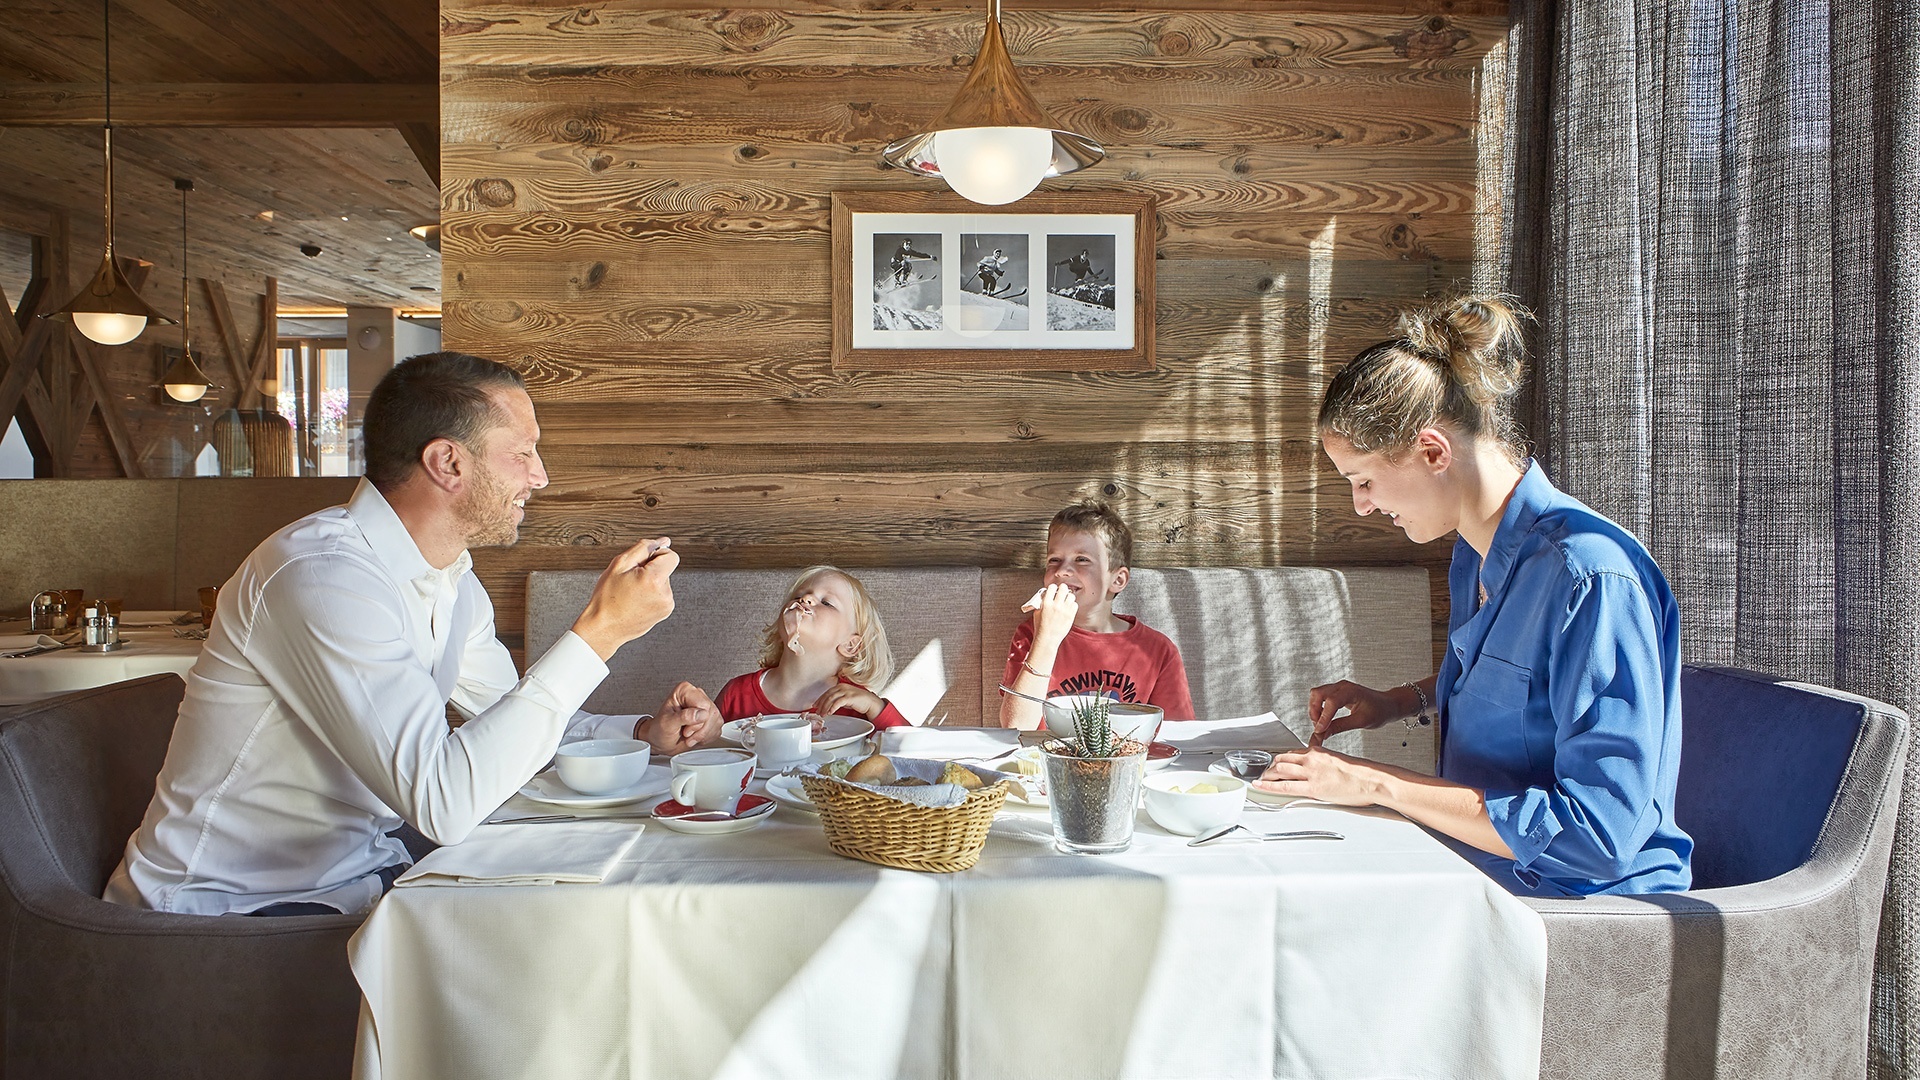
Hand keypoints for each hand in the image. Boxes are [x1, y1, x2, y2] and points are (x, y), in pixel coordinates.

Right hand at [572, 538, 676, 660]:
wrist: (603, 628)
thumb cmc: (607, 598)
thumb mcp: (619, 564)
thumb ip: (643, 548)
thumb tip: (663, 541)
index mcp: (654, 580)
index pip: (671, 555)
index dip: (655, 555)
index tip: (641, 563)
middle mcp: (665, 594)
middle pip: (665, 568)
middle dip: (650, 569)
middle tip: (630, 580)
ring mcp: (666, 605)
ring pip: (663, 581)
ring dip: (650, 582)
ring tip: (631, 592)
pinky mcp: (664, 612)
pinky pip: (662, 593)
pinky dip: (651, 593)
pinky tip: (636, 600)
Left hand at [637, 681, 719, 753]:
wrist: (661, 741)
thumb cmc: (660, 730)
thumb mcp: (667, 723)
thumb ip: (683, 717)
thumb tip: (700, 714)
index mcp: (685, 691)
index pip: (704, 705)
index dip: (696, 721)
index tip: (685, 728)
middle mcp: (697, 696)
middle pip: (712, 713)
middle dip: (700, 730)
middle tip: (686, 733)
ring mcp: (705, 707)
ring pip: (716, 722)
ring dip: (703, 735)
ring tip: (689, 736)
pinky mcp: (711, 718)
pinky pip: (717, 729)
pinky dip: (706, 738)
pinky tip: (695, 736)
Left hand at [811, 683, 882, 721]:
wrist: (870, 702)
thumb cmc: (858, 701)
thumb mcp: (845, 699)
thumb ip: (837, 700)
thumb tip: (827, 705)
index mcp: (840, 686)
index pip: (827, 692)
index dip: (820, 699)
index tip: (815, 705)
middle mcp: (842, 687)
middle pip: (827, 695)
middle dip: (821, 704)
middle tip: (817, 711)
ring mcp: (846, 691)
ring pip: (831, 699)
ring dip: (825, 707)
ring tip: (823, 714)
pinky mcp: (850, 697)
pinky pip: (838, 702)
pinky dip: (833, 708)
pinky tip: (830, 713)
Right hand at [1025, 583, 1077, 650]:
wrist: (1047, 639)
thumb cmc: (1041, 627)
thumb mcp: (1037, 613)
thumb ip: (1041, 603)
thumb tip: (1046, 596)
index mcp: (1046, 603)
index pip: (1052, 587)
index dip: (1053, 588)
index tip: (1053, 590)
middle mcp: (1056, 605)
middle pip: (1063, 588)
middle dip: (1062, 589)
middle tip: (1062, 592)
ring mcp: (1064, 610)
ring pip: (1071, 595)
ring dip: (1068, 597)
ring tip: (1066, 601)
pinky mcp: (1071, 615)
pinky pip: (1075, 604)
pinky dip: (1072, 605)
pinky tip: (1068, 608)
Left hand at [1254, 745, 1384, 806]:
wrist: (1372, 779)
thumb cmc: (1360, 774)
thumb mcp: (1338, 761)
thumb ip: (1324, 762)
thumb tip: (1317, 769)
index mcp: (1318, 752)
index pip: (1292, 753)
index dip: (1281, 760)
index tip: (1276, 765)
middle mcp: (1312, 759)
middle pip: (1282, 760)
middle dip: (1270, 767)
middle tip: (1265, 773)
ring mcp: (1311, 772)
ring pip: (1280, 769)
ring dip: (1267, 775)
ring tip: (1261, 780)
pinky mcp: (1313, 787)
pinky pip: (1285, 786)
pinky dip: (1269, 786)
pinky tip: (1260, 786)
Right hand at [1305, 680, 1406, 743]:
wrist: (1388, 705)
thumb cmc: (1379, 711)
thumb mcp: (1361, 722)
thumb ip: (1340, 726)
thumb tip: (1323, 734)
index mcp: (1351, 691)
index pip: (1331, 702)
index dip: (1323, 717)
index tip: (1319, 730)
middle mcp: (1342, 686)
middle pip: (1318, 693)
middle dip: (1314, 711)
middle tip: (1319, 727)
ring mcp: (1339, 687)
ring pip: (1317, 694)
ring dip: (1315, 709)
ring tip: (1322, 724)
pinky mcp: (1337, 692)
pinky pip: (1321, 696)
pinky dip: (1319, 707)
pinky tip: (1324, 719)